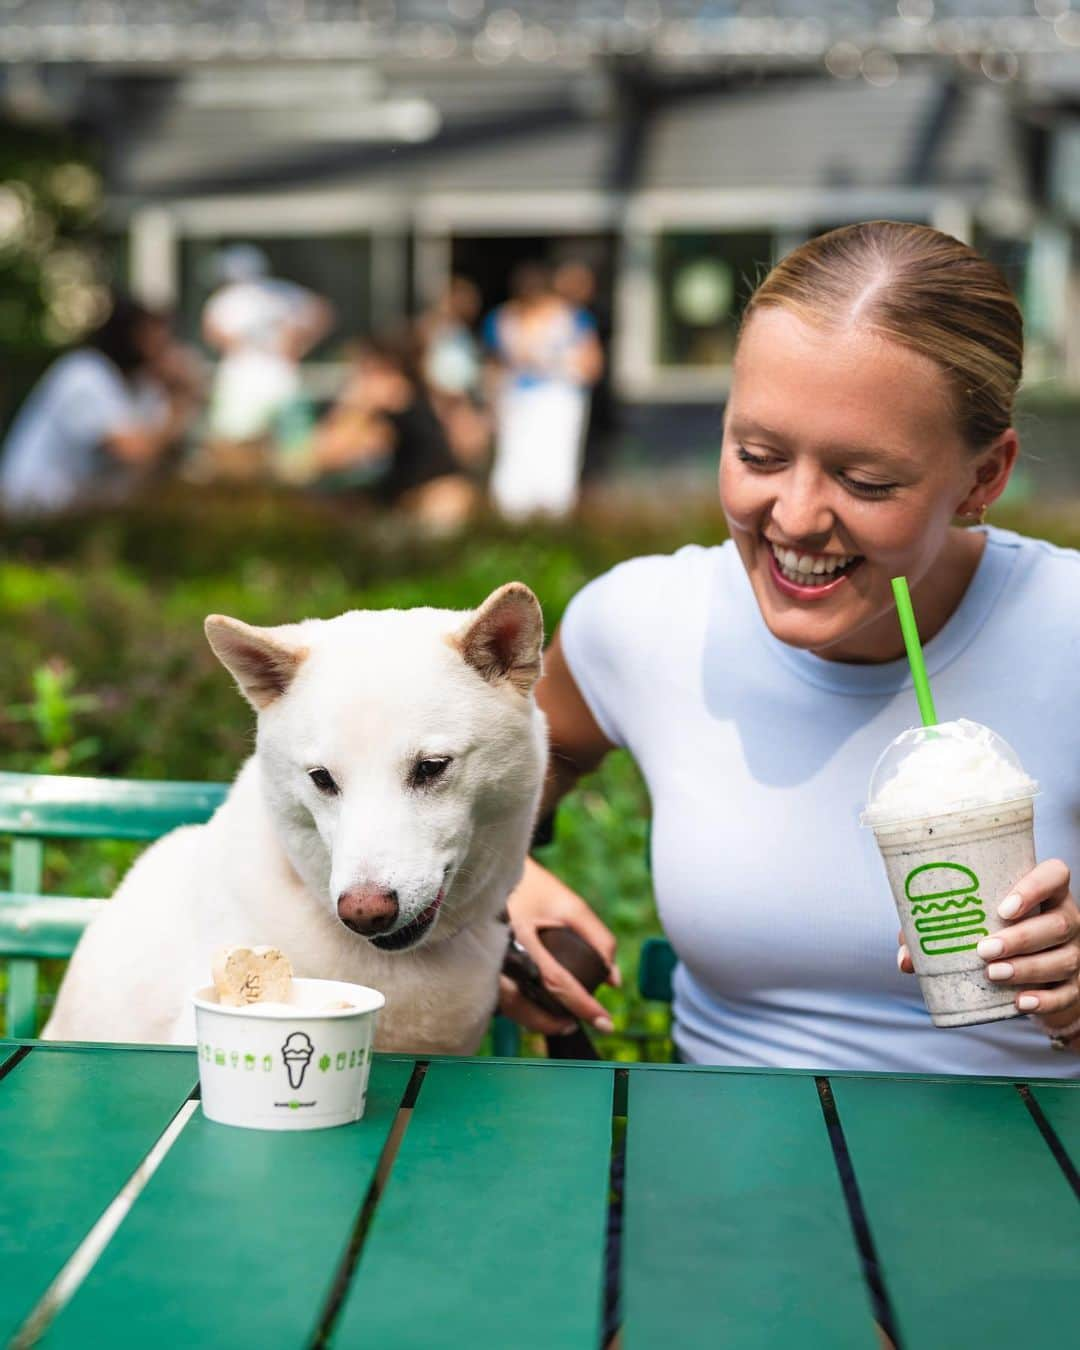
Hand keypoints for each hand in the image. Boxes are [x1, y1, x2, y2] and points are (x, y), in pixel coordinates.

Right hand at [500, 857, 619, 1035]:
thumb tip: (614, 980)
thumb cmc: (534, 886)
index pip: (556, 980)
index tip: (606, 1022)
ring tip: (561, 1018)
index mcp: (521, 933)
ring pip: (508, 1006)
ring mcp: (483, 960)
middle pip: (523, 1004)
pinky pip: (499, 997)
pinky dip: (520, 1007)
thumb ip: (598, 940)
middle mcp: (496, 951)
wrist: (494, 872)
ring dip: (535, 1018)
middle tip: (576, 1023)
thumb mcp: (570, 905)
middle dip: (551, 1022)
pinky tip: (537, 1005)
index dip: (583, 1005)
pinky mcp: (478, 965)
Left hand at [898, 858, 1079, 1049]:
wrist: (1034, 977)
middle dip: (1021, 938)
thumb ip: (937, 932)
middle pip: (1058, 923)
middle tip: (984, 950)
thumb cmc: (994, 935)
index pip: (1055, 875)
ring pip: (1064, 958)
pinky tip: (1020, 1002)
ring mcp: (1074, 953)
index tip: (1003, 908)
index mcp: (1045, 893)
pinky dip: (1043, 999)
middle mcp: (1066, 919)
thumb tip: (906, 959)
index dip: (1035, 887)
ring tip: (993, 974)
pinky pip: (1066, 994)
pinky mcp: (1074, 987)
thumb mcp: (970, 925)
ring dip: (1027, 968)